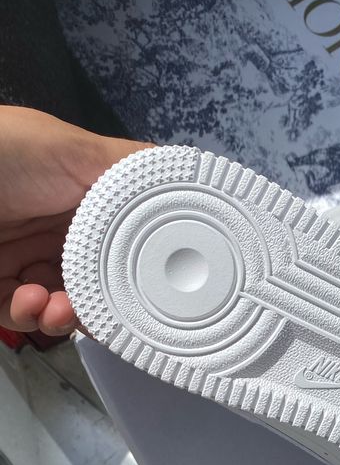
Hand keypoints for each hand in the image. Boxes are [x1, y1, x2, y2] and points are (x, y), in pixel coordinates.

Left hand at [0, 106, 149, 335]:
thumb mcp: (71, 148)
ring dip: (68, 313)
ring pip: (65, 302)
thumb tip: (190, 181)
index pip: (122, 237)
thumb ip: (131, 170)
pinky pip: (25, 313)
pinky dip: (32, 315)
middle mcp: (54, 226)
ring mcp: (23, 257)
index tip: (151, 285)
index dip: (138, 264)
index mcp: (78, 192)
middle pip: (97, 277)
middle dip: (104, 299)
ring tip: (58, 309)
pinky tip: (30, 302)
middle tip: (105, 308)